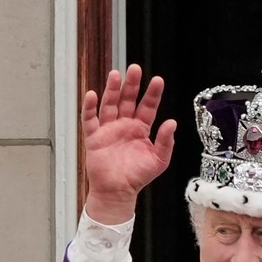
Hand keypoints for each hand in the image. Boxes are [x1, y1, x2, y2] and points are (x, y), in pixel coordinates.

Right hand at [81, 64, 177, 223]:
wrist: (118, 192)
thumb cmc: (137, 177)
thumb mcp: (159, 160)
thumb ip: (165, 142)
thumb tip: (172, 123)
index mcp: (141, 129)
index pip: (147, 106)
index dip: (152, 94)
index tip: (157, 80)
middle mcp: (124, 125)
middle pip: (128, 100)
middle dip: (132, 85)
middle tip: (135, 69)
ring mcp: (108, 129)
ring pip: (110, 104)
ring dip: (112, 90)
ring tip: (116, 75)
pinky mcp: (94, 137)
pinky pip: (90, 119)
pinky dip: (89, 107)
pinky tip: (92, 94)